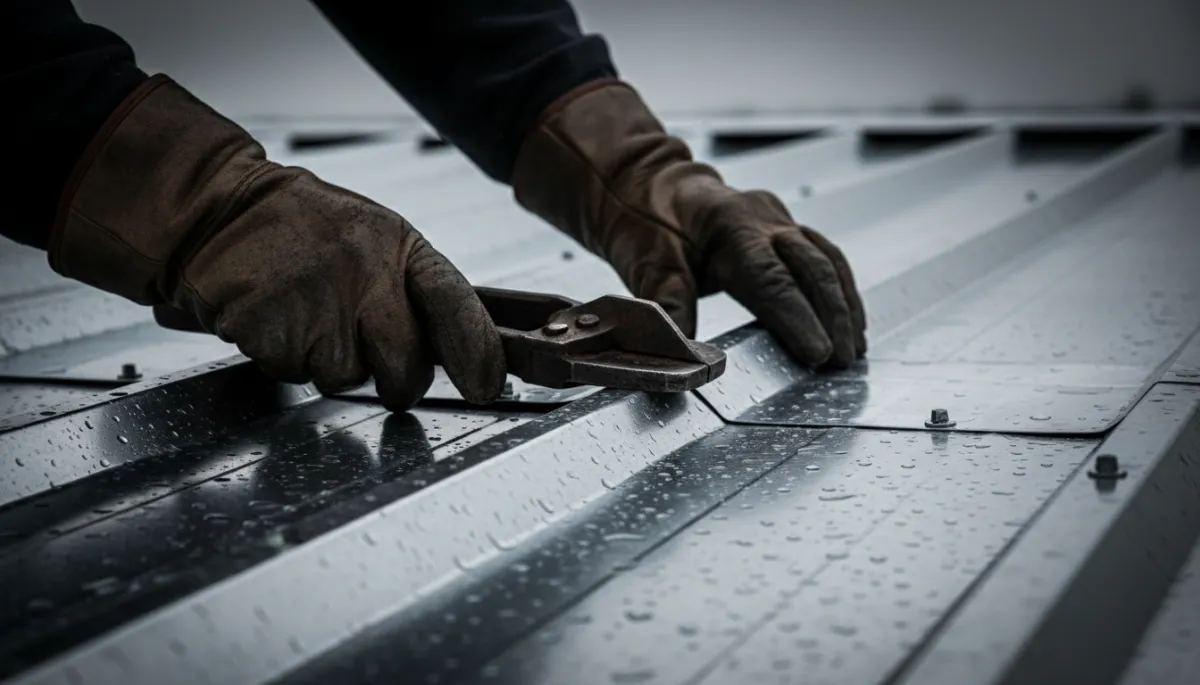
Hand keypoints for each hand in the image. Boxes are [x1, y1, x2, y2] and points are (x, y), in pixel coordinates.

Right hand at [50, 76, 505, 408]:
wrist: (220, 211)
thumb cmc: (306, 231)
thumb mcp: (375, 241)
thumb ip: (415, 290)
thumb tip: (466, 351)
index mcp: (399, 247)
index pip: (456, 303)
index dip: (477, 351)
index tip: (486, 386)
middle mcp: (365, 274)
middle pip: (405, 365)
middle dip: (398, 380)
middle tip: (375, 359)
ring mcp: (317, 304)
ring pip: (347, 378)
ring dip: (331, 363)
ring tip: (311, 317)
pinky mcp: (272, 329)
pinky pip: (296, 373)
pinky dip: (288, 358)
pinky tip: (281, 320)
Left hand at [511, 79, 865, 366]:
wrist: (643, 182)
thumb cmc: (644, 221)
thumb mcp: (644, 263)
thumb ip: (670, 305)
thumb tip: (687, 355)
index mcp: (729, 225)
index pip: (772, 278)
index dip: (799, 318)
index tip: (819, 353)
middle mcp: (762, 218)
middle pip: (811, 268)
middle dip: (833, 317)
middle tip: (843, 361)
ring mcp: (777, 219)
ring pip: (826, 259)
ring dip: (844, 304)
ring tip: (855, 346)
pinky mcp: (782, 226)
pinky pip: (823, 254)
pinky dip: (839, 287)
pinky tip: (848, 316)